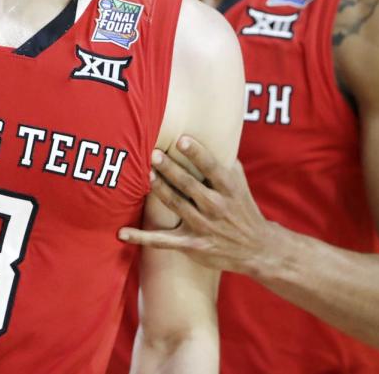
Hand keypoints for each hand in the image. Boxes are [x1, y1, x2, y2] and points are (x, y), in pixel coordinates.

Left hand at [118, 136, 274, 274]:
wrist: (256, 248)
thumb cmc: (242, 206)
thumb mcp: (239, 182)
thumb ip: (224, 159)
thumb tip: (209, 131)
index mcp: (228, 188)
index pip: (212, 167)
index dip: (197, 153)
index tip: (181, 139)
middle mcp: (217, 206)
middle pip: (189, 185)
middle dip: (171, 169)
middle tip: (154, 154)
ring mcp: (204, 226)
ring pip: (176, 205)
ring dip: (160, 190)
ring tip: (145, 175)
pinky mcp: (192, 244)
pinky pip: (162, 241)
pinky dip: (141, 237)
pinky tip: (122, 233)